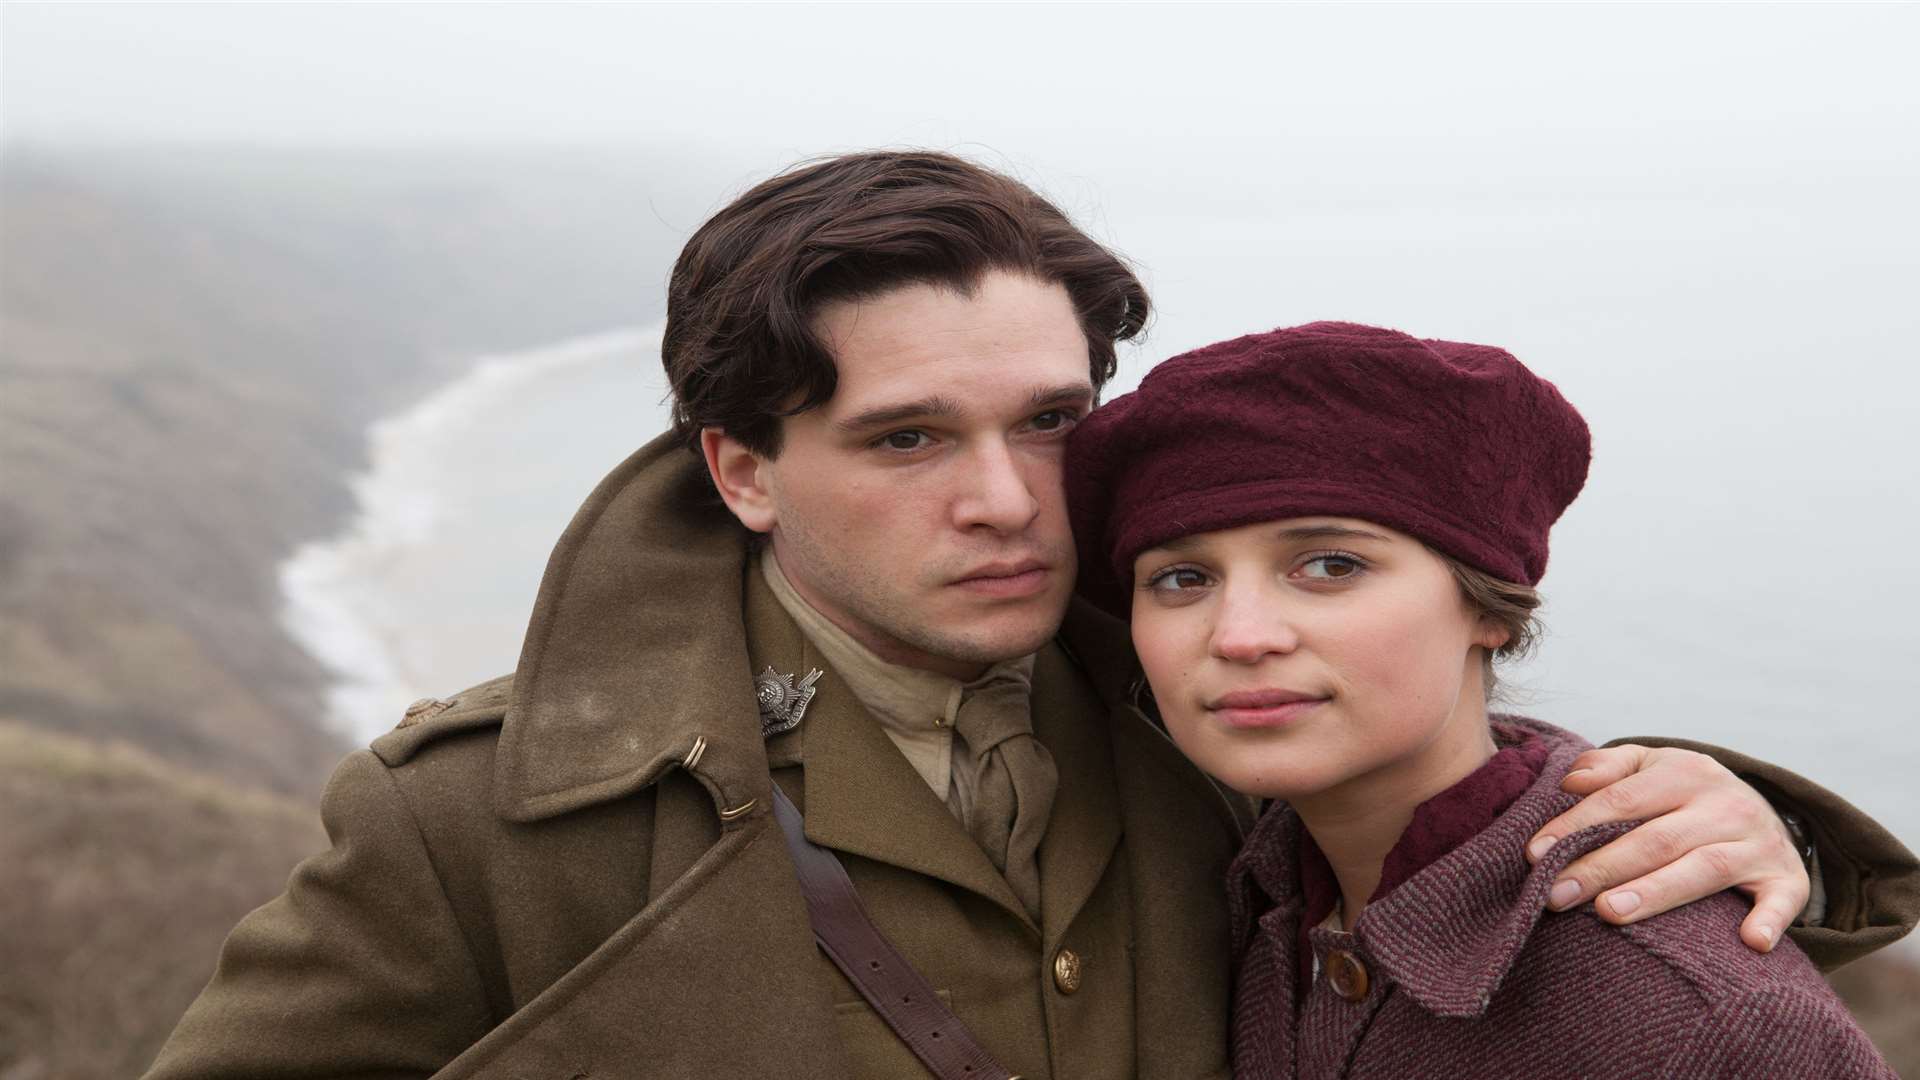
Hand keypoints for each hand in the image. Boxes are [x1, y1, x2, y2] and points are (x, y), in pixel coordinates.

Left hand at [1525, 744, 1808, 952]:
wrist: (1761, 808)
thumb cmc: (1684, 793)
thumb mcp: (1650, 766)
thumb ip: (1608, 767)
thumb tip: (1570, 780)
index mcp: (1686, 772)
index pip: (1621, 800)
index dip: (1576, 826)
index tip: (1535, 853)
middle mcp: (1725, 805)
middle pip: (1656, 840)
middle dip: (1601, 868)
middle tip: (1557, 894)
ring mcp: (1758, 843)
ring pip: (1703, 869)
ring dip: (1656, 892)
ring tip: (1609, 913)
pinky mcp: (1786, 878)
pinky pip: (1782, 900)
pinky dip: (1772, 920)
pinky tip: (1750, 941)